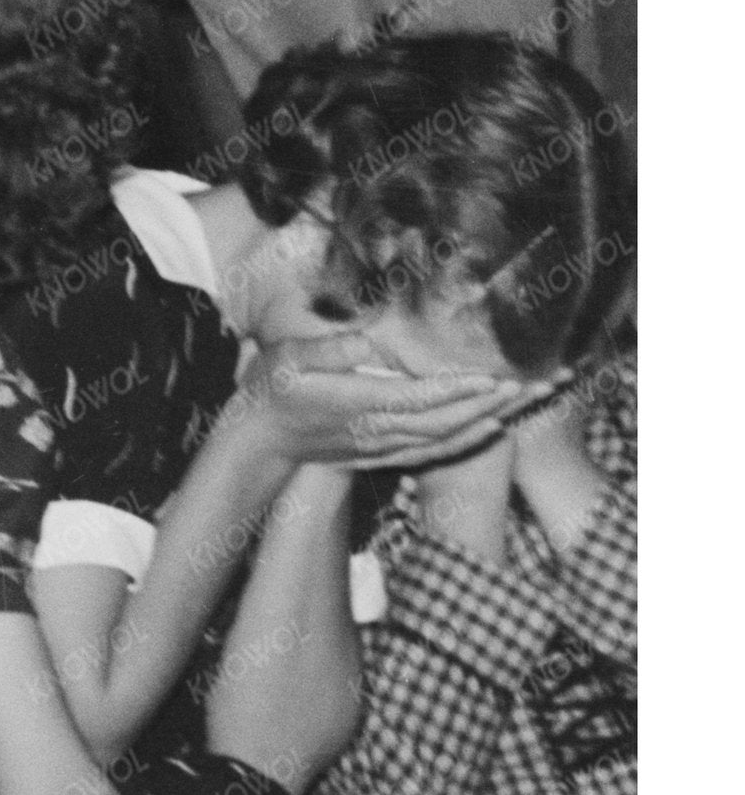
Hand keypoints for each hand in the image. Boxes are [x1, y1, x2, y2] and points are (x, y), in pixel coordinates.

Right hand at [234, 324, 529, 484]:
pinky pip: (434, 451)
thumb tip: (368, 339)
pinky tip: (490, 427)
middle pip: (445, 420)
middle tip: (534, 385)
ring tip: (524, 401)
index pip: (417, 398)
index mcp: (355, 403)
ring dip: (487, 420)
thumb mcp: (286, 357)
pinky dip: (466, 441)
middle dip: (491, 404)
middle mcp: (375, 429)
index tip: (492, 377)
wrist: (260, 439)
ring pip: (445, 437)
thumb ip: (329, 350)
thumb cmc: (270, 389)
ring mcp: (382, 446)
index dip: (457, 390)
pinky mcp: (384, 455)